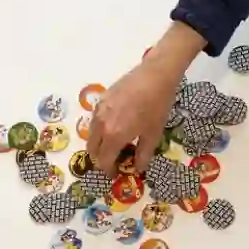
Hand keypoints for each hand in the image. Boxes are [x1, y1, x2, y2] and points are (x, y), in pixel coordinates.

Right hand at [89, 23, 206, 174]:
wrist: (155, 76)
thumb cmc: (157, 106)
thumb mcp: (153, 134)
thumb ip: (143, 155)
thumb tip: (137, 168)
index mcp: (113, 136)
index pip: (103, 161)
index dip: (109, 170)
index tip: (116, 173)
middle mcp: (100, 124)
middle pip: (92, 149)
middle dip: (101, 158)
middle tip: (114, 160)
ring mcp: (98, 110)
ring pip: (91, 134)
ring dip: (99, 143)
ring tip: (114, 143)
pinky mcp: (101, 99)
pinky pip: (94, 120)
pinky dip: (100, 129)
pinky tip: (114, 126)